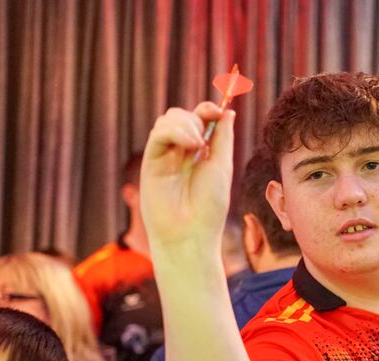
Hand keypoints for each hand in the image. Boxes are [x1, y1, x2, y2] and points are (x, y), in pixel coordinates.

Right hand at [140, 103, 235, 246]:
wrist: (190, 233)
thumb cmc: (209, 206)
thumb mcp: (222, 166)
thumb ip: (222, 138)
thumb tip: (228, 111)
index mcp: (199, 153)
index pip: (200, 120)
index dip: (208, 109)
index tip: (219, 109)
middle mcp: (180, 152)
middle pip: (181, 115)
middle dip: (196, 115)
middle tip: (206, 134)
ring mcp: (164, 156)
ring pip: (168, 120)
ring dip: (186, 123)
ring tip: (197, 144)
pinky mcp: (150, 162)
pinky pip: (158, 134)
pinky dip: (174, 131)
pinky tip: (190, 144)